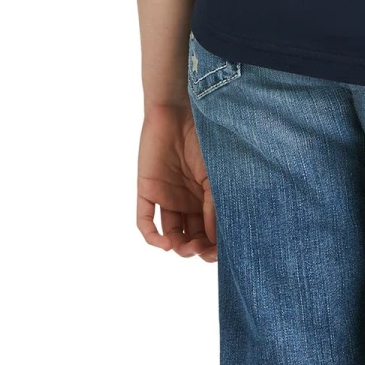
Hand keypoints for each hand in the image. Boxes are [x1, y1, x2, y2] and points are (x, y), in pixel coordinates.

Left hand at [136, 101, 216, 260]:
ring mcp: (166, 197)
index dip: (214, 245)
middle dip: (197, 248)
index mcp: (206, 196)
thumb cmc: (202, 138)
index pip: (210, 230)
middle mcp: (187, 200)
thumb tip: (215, 239)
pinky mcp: (147, 191)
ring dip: (178, 246)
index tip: (218, 253)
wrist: (177, 111)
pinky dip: (153, 237)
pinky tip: (165, 243)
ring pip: (170, 234)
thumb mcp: (214, 175)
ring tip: (185, 247)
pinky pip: (146, 221)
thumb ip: (214, 205)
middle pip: (191, 236)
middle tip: (201, 251)